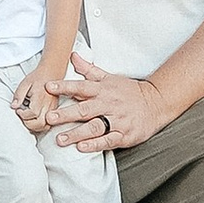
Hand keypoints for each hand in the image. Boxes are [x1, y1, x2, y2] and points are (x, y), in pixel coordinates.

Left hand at [11, 67, 61, 133]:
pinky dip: (40, 126)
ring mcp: (52, 109)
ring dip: (34, 127)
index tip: (18, 110)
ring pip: (45, 127)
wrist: (51, 73)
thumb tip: (13, 106)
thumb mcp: (25, 83)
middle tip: (22, 115)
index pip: (32, 113)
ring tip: (28, 118)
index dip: (23, 114)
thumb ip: (18, 95)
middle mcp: (48, 105)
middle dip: (28, 123)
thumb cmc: (38, 78)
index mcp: (41, 98)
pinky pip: (48, 125)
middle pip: (40, 123)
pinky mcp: (54, 111)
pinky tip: (34, 120)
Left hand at [50, 61, 164, 154]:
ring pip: (94, 127)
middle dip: (66, 114)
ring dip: (76, 133)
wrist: (155, 103)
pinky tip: (82, 147)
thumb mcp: (109, 77)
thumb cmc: (128, 91)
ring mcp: (116, 120)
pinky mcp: (124, 134)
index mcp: (103, 89)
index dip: (64, 86)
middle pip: (84, 109)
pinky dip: (95, 144)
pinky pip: (108, 140)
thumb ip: (89, 69)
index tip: (48, 87)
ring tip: (60, 139)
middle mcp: (108, 104)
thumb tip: (72, 55)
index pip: (81, 86)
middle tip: (49, 117)